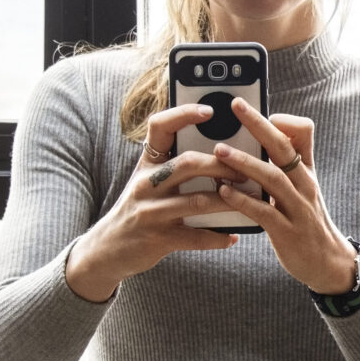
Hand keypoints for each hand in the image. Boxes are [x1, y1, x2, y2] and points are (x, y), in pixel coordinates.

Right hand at [66, 104, 244, 300]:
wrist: (107, 249)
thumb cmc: (138, 209)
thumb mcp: (148, 182)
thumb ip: (173, 167)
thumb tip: (220, 153)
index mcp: (147, 164)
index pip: (159, 127)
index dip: (183, 114)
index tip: (210, 111)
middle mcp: (146, 184)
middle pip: (188, 164)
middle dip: (222, 165)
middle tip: (247, 170)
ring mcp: (151, 212)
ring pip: (198, 201)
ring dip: (229, 200)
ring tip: (252, 200)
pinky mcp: (158, 239)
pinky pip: (195, 237)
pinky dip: (217, 237)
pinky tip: (232, 236)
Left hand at [206, 100, 359, 295]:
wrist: (327, 261)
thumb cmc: (307, 220)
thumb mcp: (304, 187)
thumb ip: (286, 164)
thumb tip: (266, 138)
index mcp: (306, 171)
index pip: (304, 133)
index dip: (284, 121)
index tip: (262, 113)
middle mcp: (304, 185)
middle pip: (283, 148)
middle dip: (259, 125)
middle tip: (237, 107)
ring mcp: (297, 208)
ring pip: (272, 178)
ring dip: (245, 163)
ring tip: (219, 151)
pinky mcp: (286, 232)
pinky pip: (263, 212)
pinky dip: (243, 200)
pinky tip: (224, 191)